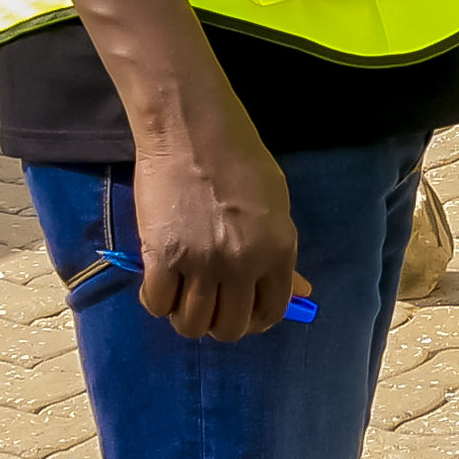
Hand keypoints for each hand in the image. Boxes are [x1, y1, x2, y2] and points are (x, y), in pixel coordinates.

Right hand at [129, 85, 303, 342]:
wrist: (193, 130)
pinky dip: (157, 301)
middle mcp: (242, 265)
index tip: (241, 312)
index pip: (271, 312)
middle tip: (208, 304)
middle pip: (229, 327)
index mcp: (277, 252)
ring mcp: (200, 264)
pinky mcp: (161, 257)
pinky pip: (157, 304)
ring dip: (186, 317)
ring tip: (182, 297)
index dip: (254, 320)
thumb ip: (282, 254)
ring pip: (191, 324)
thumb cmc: (241, 159)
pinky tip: (160, 284)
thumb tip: (301, 292)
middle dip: (219, 323)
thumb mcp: (277, 206)